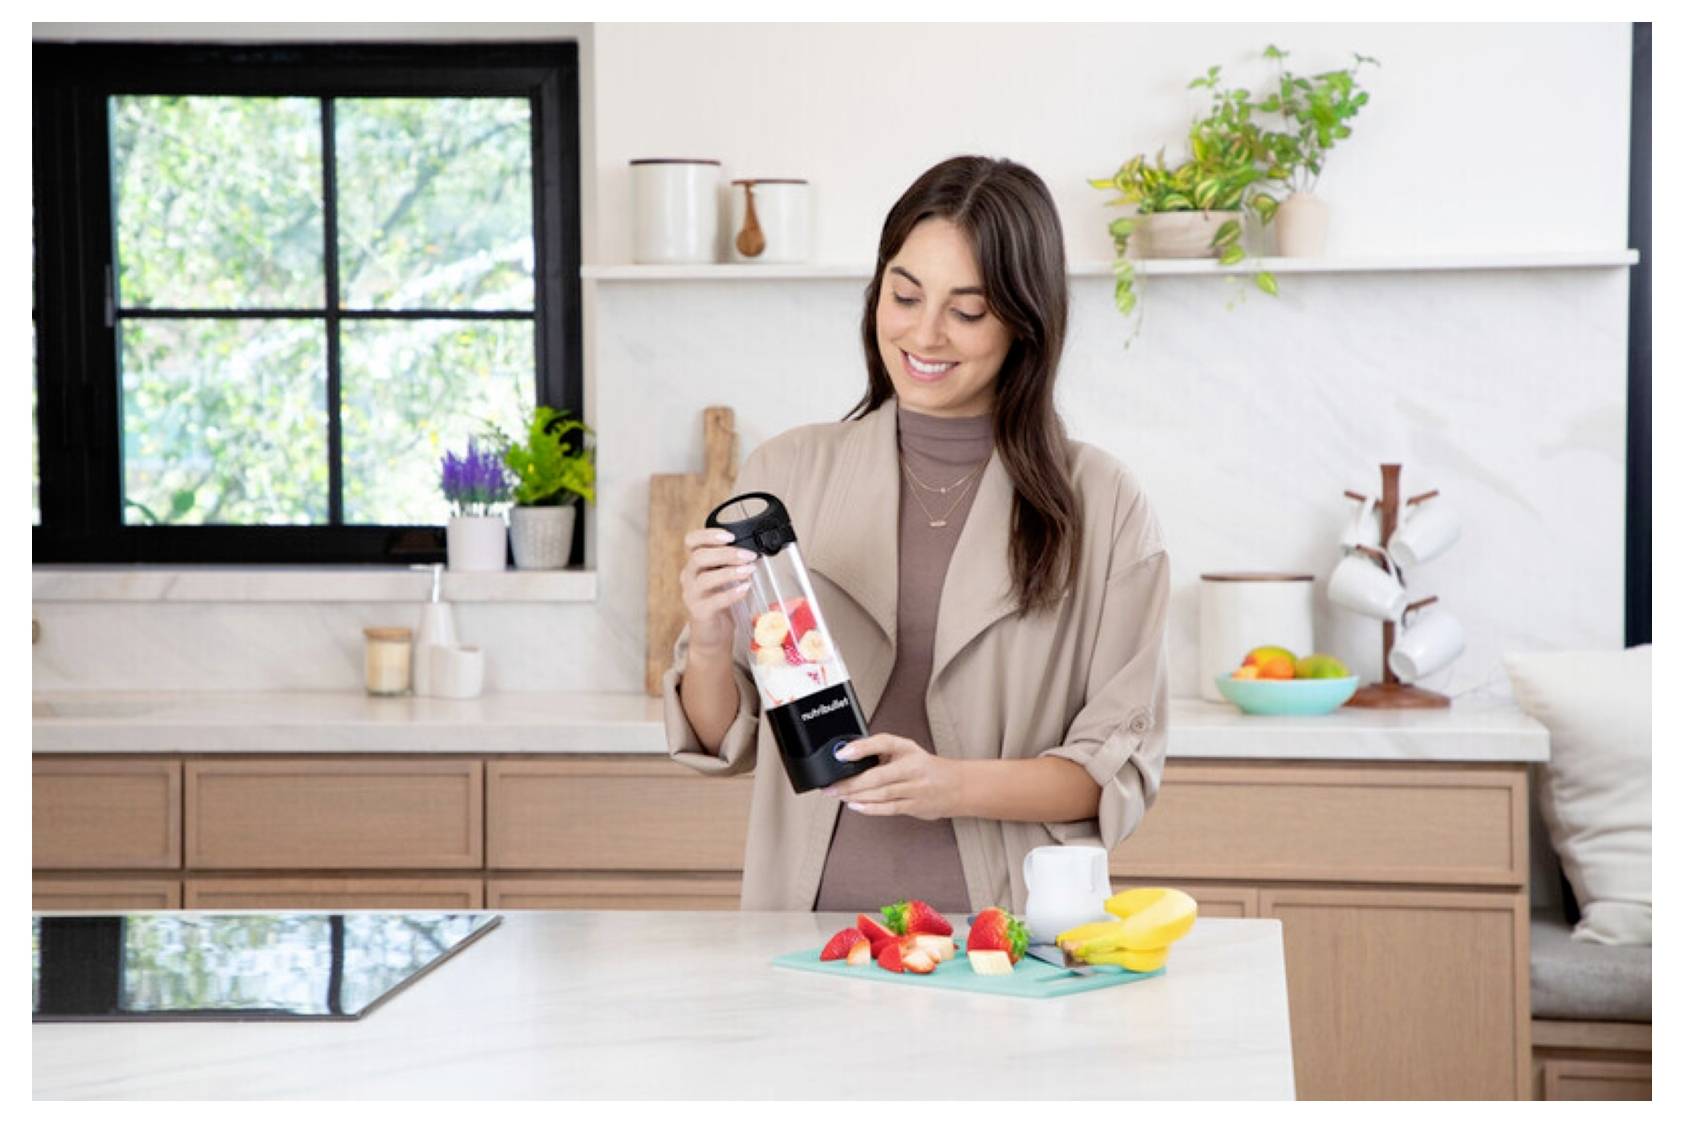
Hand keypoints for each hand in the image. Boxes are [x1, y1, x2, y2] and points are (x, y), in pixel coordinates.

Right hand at [679, 528, 757, 657]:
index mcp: (694, 564)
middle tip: (749, 556)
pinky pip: (714, 601)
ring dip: (730, 572)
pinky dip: (732, 593)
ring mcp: (692, 596)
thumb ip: (731, 565)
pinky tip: (745, 589)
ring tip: (749, 571)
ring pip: (705, 578)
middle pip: (699, 557)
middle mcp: (689, 577)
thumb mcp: (722, 579)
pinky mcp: (700, 613)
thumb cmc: (719, 603)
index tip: (730, 536)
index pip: (691, 542)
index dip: (708, 535)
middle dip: (726, 553)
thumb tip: (753, 552)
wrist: (712, 635)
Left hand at [822, 734, 963, 820]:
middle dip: (850, 782)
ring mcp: (916, 788)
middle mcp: (913, 767)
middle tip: (832, 785)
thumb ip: (882, 753)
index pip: (884, 743)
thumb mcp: (907, 752)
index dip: (862, 747)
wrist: (958, 786)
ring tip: (839, 795)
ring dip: (856, 796)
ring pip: (881, 793)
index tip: (843, 753)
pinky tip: (855, 806)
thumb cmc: (926, 768)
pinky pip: (889, 808)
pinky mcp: (916, 805)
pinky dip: (870, 808)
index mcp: (908, 749)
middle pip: (878, 776)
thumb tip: (848, 757)